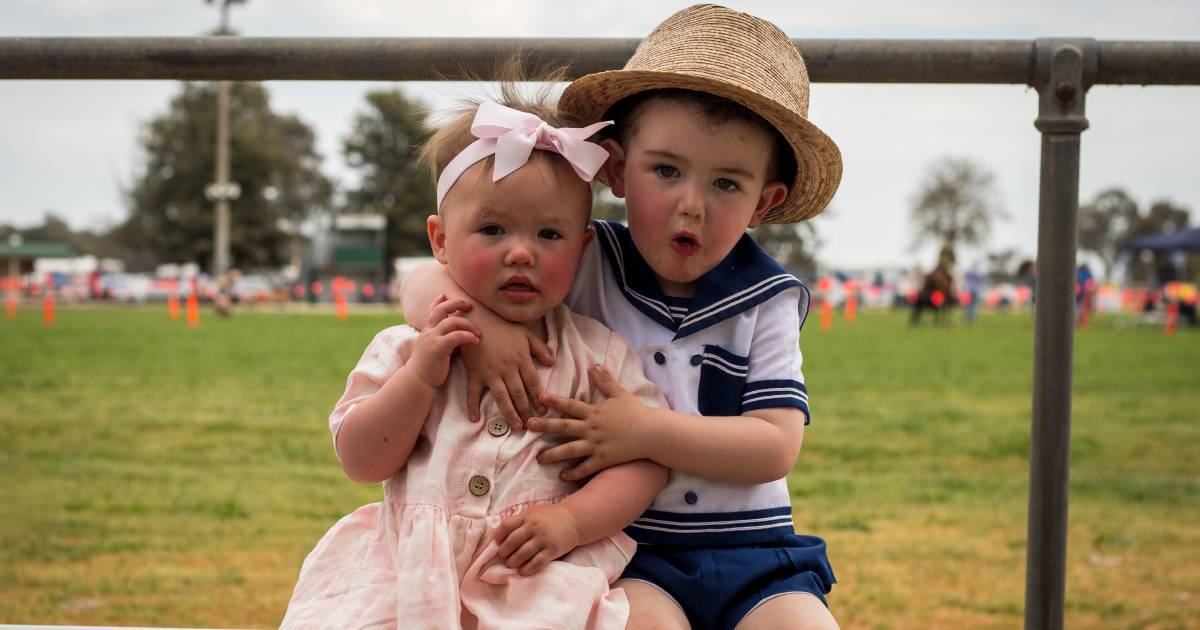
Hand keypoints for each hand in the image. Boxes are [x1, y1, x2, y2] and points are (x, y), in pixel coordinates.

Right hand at [408, 295, 478, 388]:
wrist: (418, 381)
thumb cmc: (429, 366)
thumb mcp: (435, 348)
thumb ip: (444, 338)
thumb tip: (460, 334)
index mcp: (426, 331)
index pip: (431, 310)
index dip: (438, 301)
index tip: (445, 294)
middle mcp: (428, 331)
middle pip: (442, 309)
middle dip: (457, 303)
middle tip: (469, 306)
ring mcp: (432, 338)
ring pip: (451, 322)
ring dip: (467, 324)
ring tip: (477, 333)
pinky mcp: (438, 348)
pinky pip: (456, 336)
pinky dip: (467, 336)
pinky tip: (475, 340)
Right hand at [458, 318, 553, 426]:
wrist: (477, 319)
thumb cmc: (502, 326)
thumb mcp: (525, 334)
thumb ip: (539, 348)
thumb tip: (551, 363)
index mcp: (521, 359)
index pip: (533, 382)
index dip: (539, 397)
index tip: (543, 410)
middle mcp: (507, 368)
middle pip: (519, 394)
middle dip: (526, 410)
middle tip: (531, 424)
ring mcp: (490, 373)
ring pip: (501, 397)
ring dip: (509, 413)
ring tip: (516, 426)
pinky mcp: (475, 374)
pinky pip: (473, 393)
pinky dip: (472, 406)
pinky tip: (475, 419)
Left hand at [493, 503, 579, 575]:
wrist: (573, 520)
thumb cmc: (549, 517)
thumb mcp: (533, 513)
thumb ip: (519, 521)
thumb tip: (500, 536)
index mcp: (527, 516)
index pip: (507, 525)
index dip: (499, 535)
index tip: (497, 542)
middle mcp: (534, 527)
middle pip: (512, 541)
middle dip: (504, 551)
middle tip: (503, 556)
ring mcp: (543, 539)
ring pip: (523, 554)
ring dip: (513, 561)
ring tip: (511, 564)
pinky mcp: (552, 550)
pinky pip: (537, 563)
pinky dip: (528, 569)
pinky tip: (522, 572)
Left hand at [528, 365, 650, 480]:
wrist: (652, 433)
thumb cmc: (636, 412)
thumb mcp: (620, 393)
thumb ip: (605, 380)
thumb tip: (594, 365)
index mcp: (594, 412)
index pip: (571, 405)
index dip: (555, 401)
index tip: (539, 397)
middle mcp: (592, 428)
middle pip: (564, 427)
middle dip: (545, 426)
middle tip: (528, 425)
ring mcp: (597, 445)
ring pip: (571, 450)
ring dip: (554, 454)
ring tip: (539, 458)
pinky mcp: (603, 460)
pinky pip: (586, 468)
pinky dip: (574, 473)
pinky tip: (562, 476)